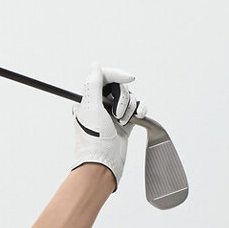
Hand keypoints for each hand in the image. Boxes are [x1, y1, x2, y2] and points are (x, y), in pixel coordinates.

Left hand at [72, 64, 139, 183]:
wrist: (104, 162)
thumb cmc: (94, 139)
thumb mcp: (91, 108)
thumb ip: (93, 85)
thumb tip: (95, 65)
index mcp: (88, 99)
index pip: (104, 77)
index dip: (117, 75)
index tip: (128, 78)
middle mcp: (100, 105)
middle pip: (118, 86)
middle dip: (123, 97)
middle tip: (116, 113)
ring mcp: (113, 114)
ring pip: (129, 97)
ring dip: (129, 107)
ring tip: (122, 121)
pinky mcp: (124, 122)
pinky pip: (136, 108)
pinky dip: (140, 111)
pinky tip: (138, 117)